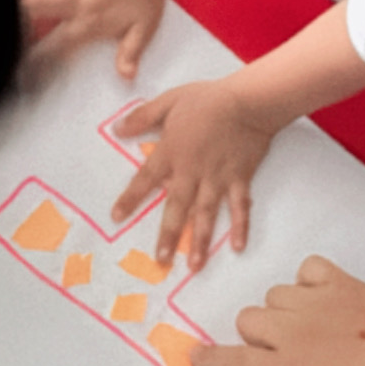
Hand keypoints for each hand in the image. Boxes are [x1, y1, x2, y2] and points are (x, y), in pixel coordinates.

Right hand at [13, 0, 165, 76]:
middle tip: (1, 35)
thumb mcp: (143, 30)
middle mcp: (74, 1)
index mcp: (88, 22)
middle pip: (33, 9)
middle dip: (13, 22)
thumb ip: (130, 54)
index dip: (36, 60)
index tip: (22, 72)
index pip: (55, 45)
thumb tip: (126, 77)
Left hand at [113, 78, 274, 268]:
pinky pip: (240, 206)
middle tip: (161, 261)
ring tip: (194, 266)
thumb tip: (117, 130)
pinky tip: (238, 247)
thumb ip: (143, 117)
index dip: (130, 198)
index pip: (146, 179)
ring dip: (201, 241)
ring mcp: (218, 178)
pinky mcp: (240, 179)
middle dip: (168, 235)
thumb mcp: (169, 101)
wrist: (248, 100)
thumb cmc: (208, 99)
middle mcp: (193, 171)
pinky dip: (240, 226)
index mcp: (172, 151)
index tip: (116, 217)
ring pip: (206, 214)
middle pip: (177, 207)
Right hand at [191, 256, 364, 365]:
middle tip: (283, 351)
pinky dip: (308, 280)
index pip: (237, 361)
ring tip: (307, 325)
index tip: (195, 353)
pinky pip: (306, 269)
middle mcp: (292, 332)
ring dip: (282, 309)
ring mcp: (314, 302)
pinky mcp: (338, 280)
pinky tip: (323, 296)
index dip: (212, 357)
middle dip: (257, 334)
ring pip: (274, 295)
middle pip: (249, 320)